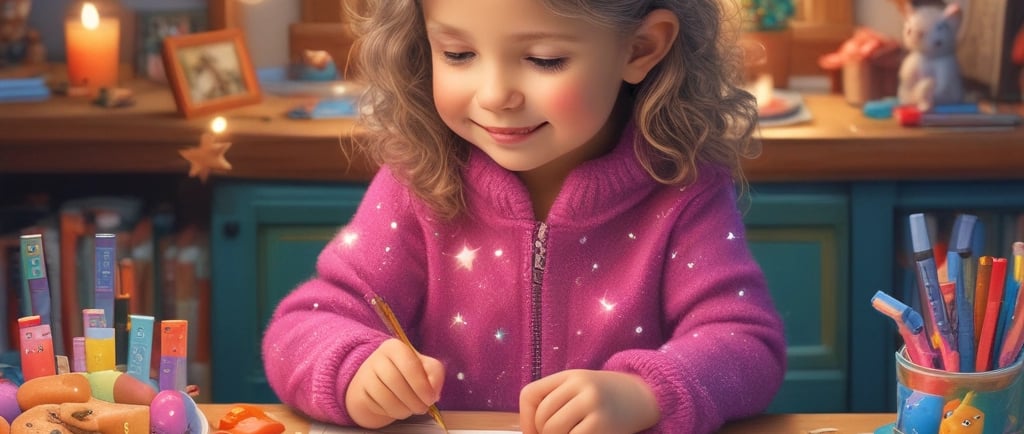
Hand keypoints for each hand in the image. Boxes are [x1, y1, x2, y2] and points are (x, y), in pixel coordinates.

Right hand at [345, 338, 444, 427]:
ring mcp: (366, 374)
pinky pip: (376, 406)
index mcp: (396, 347)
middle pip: (396, 381)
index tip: (430, 398)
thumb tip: (433, 392)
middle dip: (414, 400)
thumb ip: (435, 375)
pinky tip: (397, 408)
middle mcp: (378, 357)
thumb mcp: (425, 369)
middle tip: (423, 408)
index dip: (422, 385)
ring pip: (385, 396)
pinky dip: (390, 412)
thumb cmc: (407, 374)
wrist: (382, 384)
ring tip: (411, 409)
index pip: (409, 365)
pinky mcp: (360, 391)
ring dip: (403, 409)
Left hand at [519, 370, 658, 433]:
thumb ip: (556, 401)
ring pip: (553, 430)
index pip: (530, 394)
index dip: (525, 418)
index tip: (533, 432)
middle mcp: (580, 385)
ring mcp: (591, 403)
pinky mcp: (601, 423)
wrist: (646, 397)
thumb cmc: (607, 398)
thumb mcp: (580, 389)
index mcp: (570, 375)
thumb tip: (530, 432)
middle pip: (542, 417)